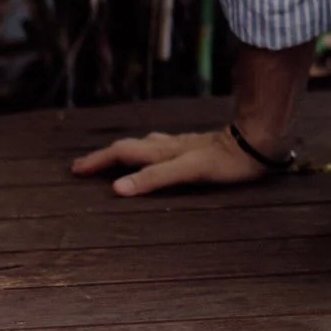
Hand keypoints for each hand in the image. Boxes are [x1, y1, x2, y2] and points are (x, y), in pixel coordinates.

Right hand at [71, 126, 270, 196]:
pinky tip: (155, 153)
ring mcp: (181, 145)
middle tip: (82, 167)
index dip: (98, 161)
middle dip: (104, 157)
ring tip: (112, 159)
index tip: (75, 170)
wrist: (255, 142)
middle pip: (128, 148)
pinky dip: (145, 152)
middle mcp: (167, 146)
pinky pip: (160, 149)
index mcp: (161, 152)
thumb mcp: (187, 171)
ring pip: (144, 146)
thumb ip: (154, 178)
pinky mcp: (194, 148)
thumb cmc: (224, 162)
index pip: (121, 153)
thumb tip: (116, 188)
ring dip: (123, 153)